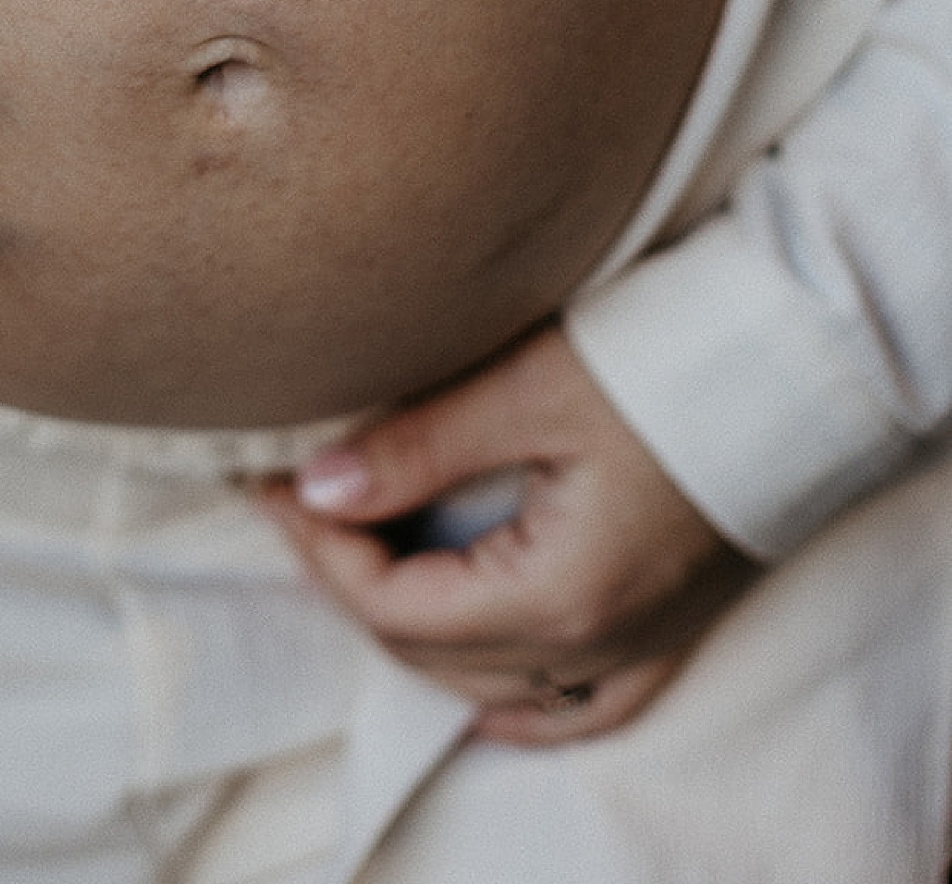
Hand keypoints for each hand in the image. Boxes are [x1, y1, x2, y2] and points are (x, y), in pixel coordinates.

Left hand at [255, 323, 756, 743]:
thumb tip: (315, 488)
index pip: (392, 608)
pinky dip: (515, 699)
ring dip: (413, 631)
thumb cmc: (667, 363)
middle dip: (349, 580)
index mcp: (556, 595)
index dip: (319, 551)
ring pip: (488, 682)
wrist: (794, 363)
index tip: (275, 486)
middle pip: (429, 651)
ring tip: (360, 557)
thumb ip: (417, 448)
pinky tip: (479, 682)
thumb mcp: (529, 391)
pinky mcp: (668, 627)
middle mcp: (596, 641)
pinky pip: (578, 705)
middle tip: (300, 504)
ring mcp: (638, 643)